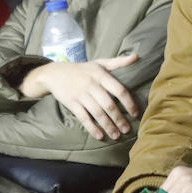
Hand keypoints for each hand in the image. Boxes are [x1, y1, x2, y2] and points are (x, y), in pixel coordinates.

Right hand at [20, 55, 139, 140]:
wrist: (55, 73)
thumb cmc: (82, 69)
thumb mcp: (99, 63)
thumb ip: (118, 62)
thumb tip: (137, 56)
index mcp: (100, 75)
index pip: (119, 90)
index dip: (129, 103)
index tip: (135, 114)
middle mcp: (91, 85)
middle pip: (109, 105)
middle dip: (119, 119)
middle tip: (127, 129)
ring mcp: (81, 95)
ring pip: (98, 113)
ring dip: (108, 126)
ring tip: (116, 136)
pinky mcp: (72, 104)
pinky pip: (84, 118)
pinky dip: (92, 128)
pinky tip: (100, 136)